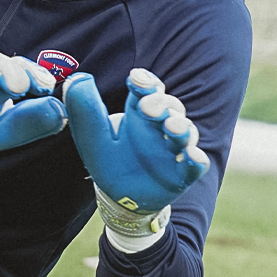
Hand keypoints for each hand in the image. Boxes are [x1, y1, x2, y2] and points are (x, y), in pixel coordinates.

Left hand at [63, 68, 208, 245]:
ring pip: (185, 131)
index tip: (134, 79)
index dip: (145, 82)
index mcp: (138, 112)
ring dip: (181, 127)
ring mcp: (173, 149)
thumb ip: (85, 111)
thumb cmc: (109, 161)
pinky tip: (193, 156)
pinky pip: (196, 165)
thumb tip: (79, 78)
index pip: (147, 89)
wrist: (120, 198)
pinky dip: (197, 160)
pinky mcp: (182, 175)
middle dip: (160, 103)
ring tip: (172, 127)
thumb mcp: (92, 137)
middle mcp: (159, 126)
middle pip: (169, 106)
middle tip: (146, 106)